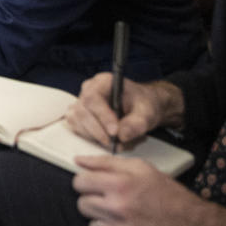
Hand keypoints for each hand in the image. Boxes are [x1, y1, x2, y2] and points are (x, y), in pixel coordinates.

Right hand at [66, 73, 183, 147]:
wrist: (140, 108)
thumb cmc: (142, 105)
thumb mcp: (147, 113)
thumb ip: (137, 123)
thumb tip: (121, 135)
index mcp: (103, 81)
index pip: (93, 97)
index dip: (102, 115)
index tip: (114, 132)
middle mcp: (88, 90)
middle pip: (82, 111)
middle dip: (97, 131)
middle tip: (115, 143)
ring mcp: (81, 103)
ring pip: (77, 121)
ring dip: (95, 137)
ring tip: (118, 142)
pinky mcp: (79, 116)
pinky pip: (78, 129)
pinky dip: (92, 138)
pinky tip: (108, 140)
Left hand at [73, 156, 225, 225]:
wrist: (191, 219)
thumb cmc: (164, 190)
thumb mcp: (139, 167)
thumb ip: (104, 162)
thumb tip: (77, 160)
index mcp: (120, 183)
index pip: (79, 182)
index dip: (85, 181)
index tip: (93, 183)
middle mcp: (118, 207)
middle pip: (82, 203)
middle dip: (91, 199)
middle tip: (107, 197)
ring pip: (90, 221)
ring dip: (99, 216)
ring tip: (117, 211)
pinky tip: (122, 223)